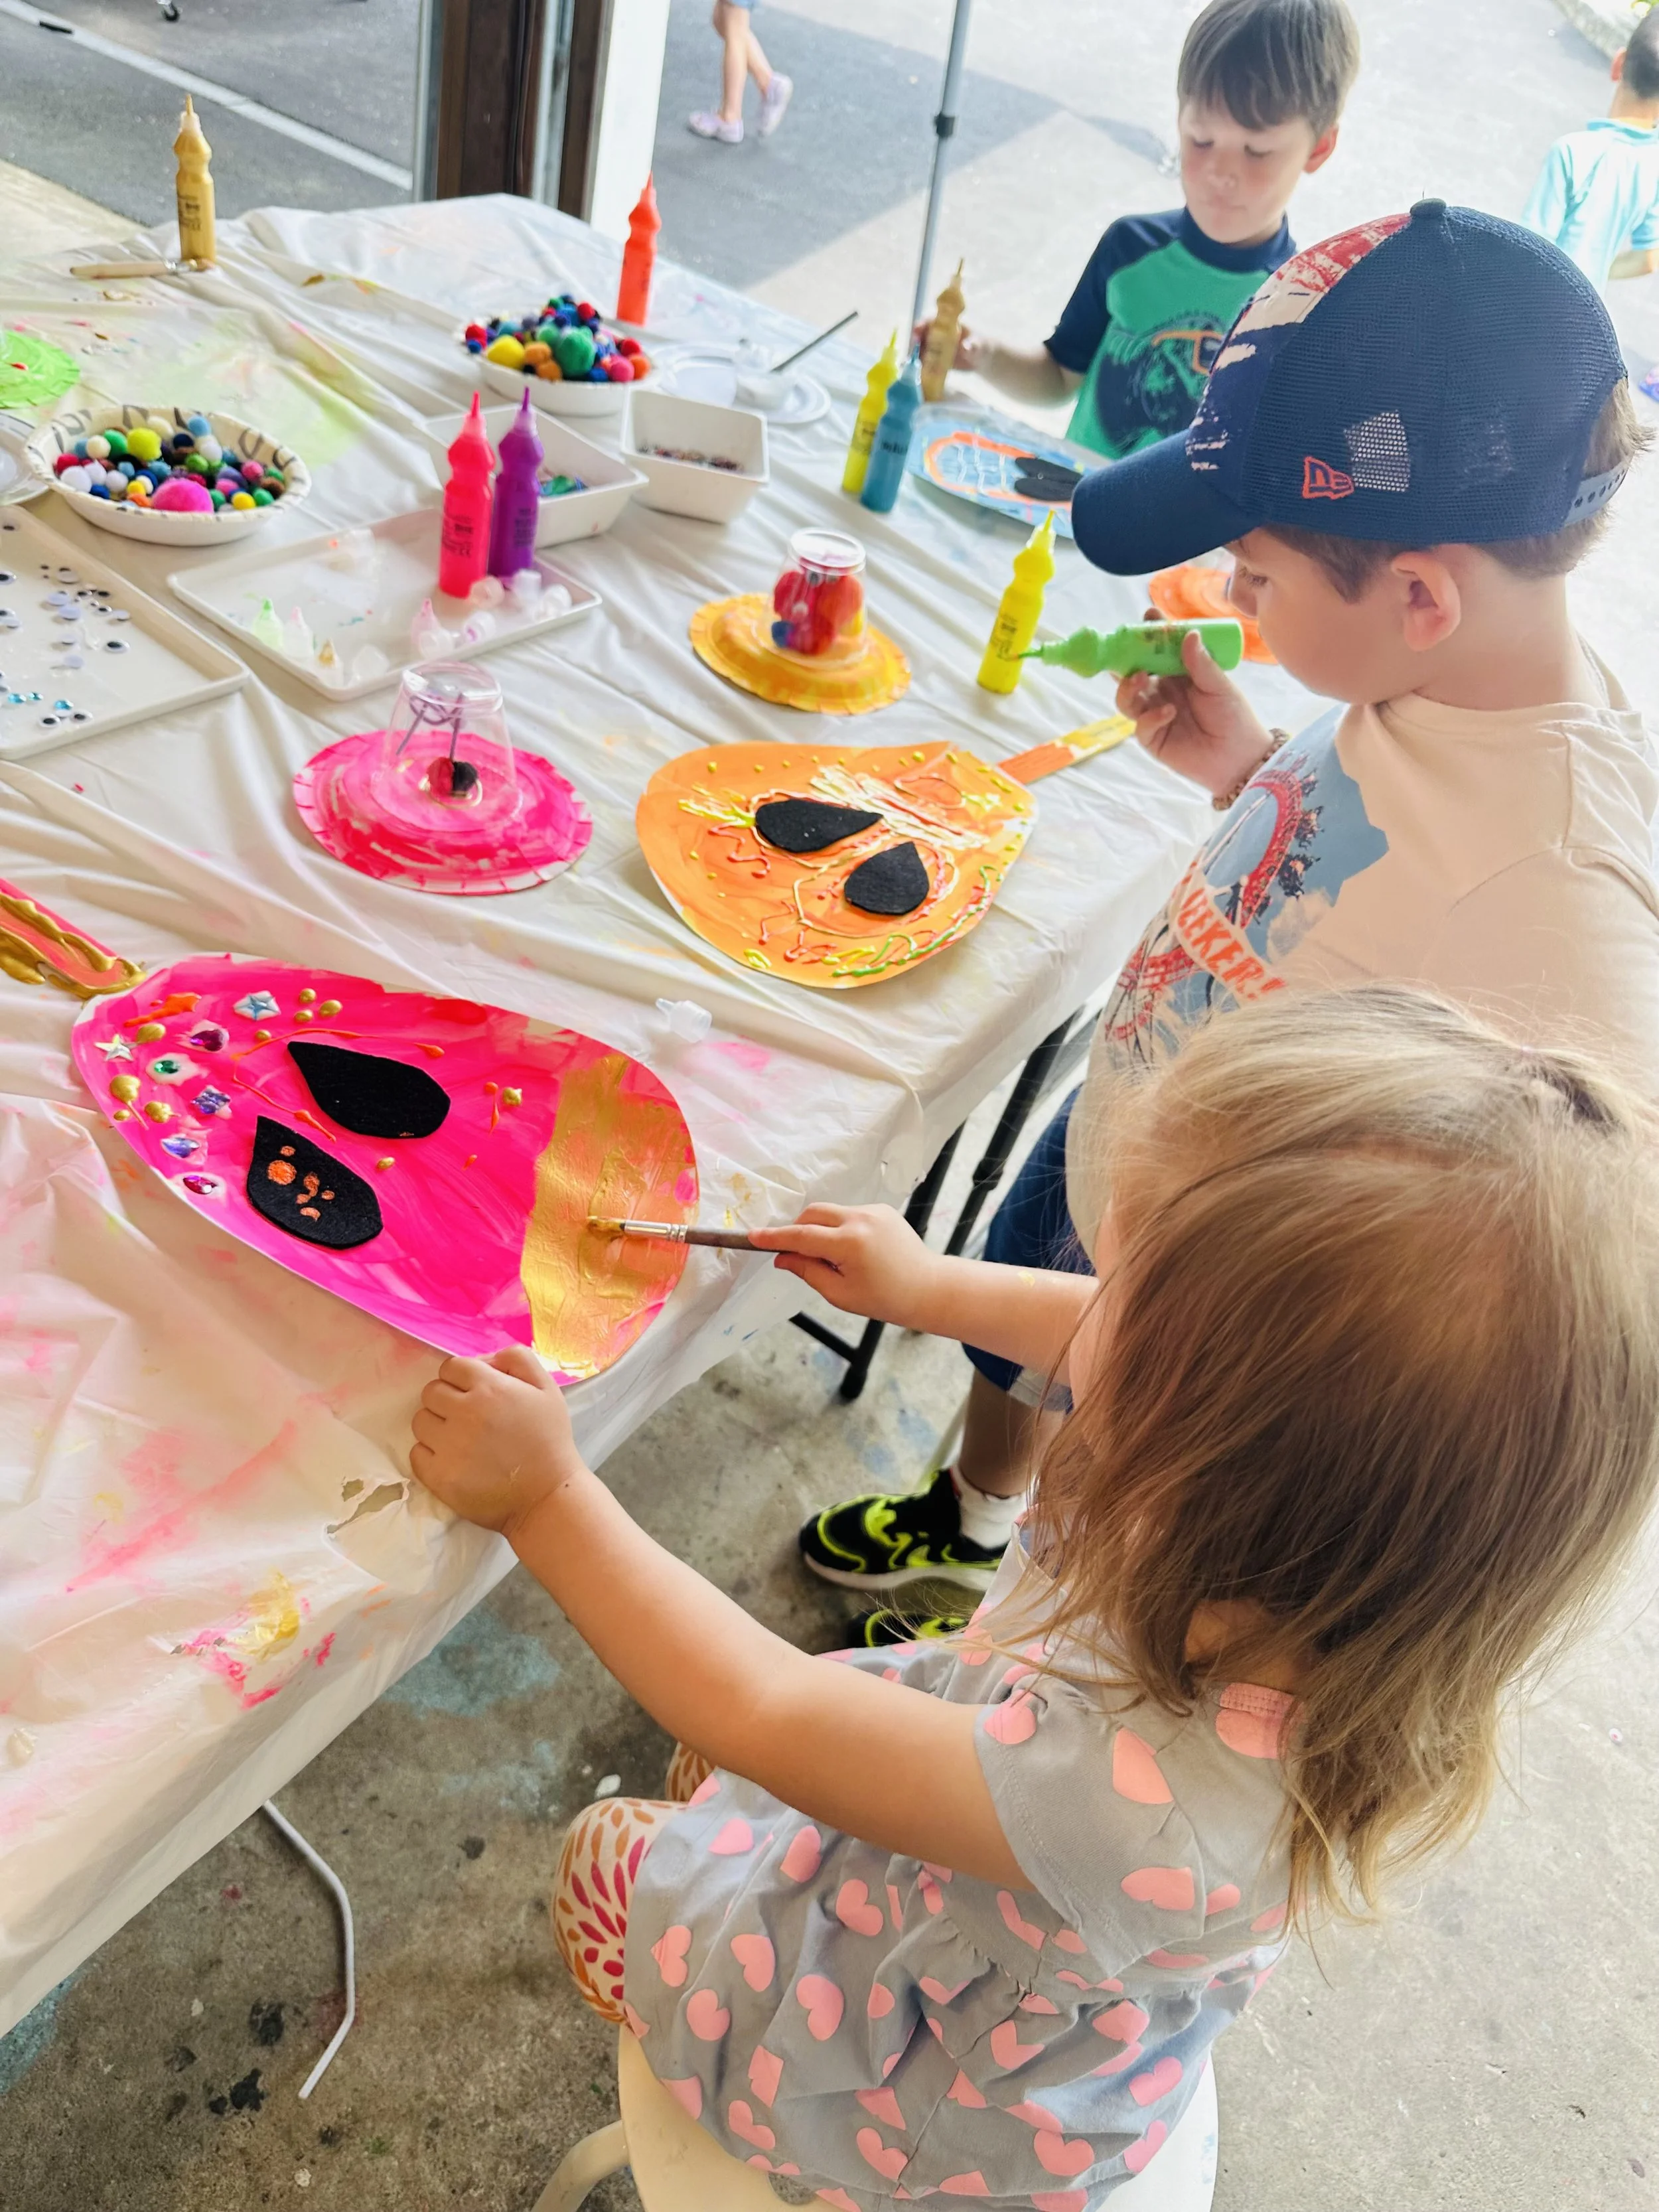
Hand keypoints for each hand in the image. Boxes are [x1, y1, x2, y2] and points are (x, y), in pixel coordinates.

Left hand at [410, 1345, 581, 1537]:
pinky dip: (429, 1454)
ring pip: (420, 1421)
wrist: (547, 1497)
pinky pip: (416, 1453)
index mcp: (490, 1387)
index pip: (451, 1367)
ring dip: (436, 1426)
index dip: (460, 1378)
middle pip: (430, 1392)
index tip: (473, 1394)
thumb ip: (517, 1359)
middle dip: (446, 1400)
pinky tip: (452, 1459)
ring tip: (459, 1439)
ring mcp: (449, 1446)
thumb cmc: (549, 1441)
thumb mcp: (547, 1389)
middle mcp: (465, 1412)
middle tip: (467, 1417)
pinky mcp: (439, 1476)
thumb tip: (483, 1358)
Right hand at [749, 1203, 941, 1326]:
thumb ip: (807, 1271)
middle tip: (798, 1256)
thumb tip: (782, 1257)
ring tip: (836, 1260)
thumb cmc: (885, 1298)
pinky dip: (840, 1228)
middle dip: (798, 1230)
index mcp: (850, 1243)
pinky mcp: (882, 1209)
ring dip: (820, 1230)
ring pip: (830, 1212)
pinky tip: (854, 1252)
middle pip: (813, 1214)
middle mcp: (861, 1219)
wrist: (928, 1288)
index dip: (775, 1237)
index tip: (753, 1236)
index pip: (801, 1236)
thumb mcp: (840, 1294)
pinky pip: (848, 1214)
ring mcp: (873, 1211)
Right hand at [912, 319, 980, 372]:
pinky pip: (925, 363)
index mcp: (947, 325)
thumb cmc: (981, 346)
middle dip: (915, 343)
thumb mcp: (978, 345)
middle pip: (921, 336)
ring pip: (920, 350)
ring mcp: (935, 348)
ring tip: (912, 366)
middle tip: (912, 352)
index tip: (917, 330)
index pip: (931, 321)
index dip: (922, 324)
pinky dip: (919, 368)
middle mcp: (938, 335)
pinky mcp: (935, 361)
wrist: (981, 359)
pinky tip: (916, 375)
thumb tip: (965, 347)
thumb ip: (972, 345)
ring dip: (914, 357)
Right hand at [1117, 625, 1272, 798]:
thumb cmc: (1233, 717)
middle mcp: (1160, 691)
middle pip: (1133, 671)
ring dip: (1128, 686)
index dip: (1150, 633)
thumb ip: (1201, 663)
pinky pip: (1141, 725)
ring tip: (1141, 678)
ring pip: (1126, 699)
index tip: (1149, 616)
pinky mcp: (1152, 739)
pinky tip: (1169, 713)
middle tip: (1129, 647)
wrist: (1240, 757)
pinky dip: (1150, 717)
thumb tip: (1189, 634)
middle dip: (1127, 658)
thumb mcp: (1219, 685)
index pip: (1158, 649)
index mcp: (1177, 673)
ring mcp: (1153, 714)